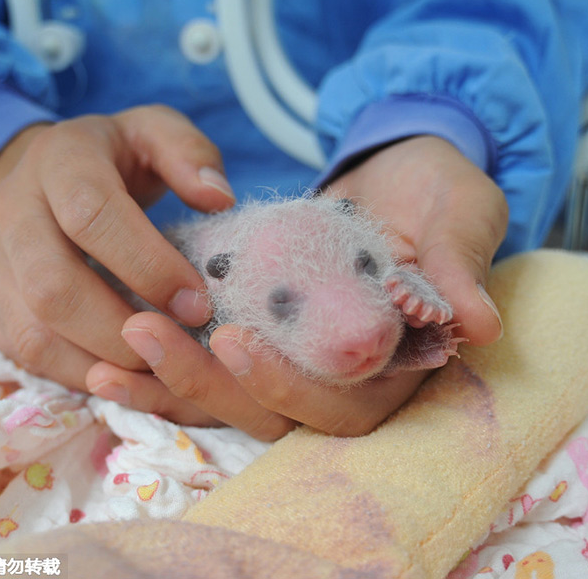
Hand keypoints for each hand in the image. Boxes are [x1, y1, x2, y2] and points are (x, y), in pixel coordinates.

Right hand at [0, 106, 235, 389]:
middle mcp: (9, 206)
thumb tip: (217, 199)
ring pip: (32, 332)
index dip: (148, 266)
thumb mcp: (156, 135)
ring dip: (100, 364)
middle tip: (174, 347)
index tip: (196, 304)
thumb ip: (191, 154)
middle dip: (122, 331)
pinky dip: (73, 373)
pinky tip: (117, 370)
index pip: (91, 215)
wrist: (41, 170)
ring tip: (151, 366)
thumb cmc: (114, 159)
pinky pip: (18, 352)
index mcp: (60, 158)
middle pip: (52, 288)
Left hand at [86, 135, 506, 438]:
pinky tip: (114, 352)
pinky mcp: (264, 339)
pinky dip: (163, 365)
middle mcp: (342, 381)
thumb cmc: (442, 196)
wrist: (407, 173)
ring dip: (167, 384)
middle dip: (205, 384)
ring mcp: (297, 364)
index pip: (341, 404)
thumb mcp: (459, 218)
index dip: (289, 384)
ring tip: (107, 356)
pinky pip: (210, 366)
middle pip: (270, 415)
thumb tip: (481, 324)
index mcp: (396, 368)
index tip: (235, 339)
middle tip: (142, 332)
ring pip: (230, 400)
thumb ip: (460, 267)